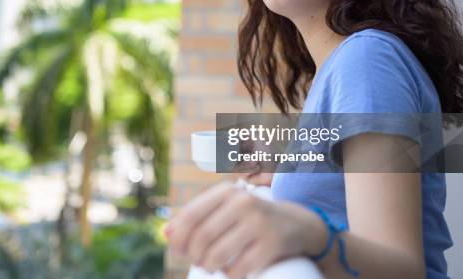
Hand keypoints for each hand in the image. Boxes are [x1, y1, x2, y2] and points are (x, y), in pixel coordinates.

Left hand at [165, 182, 322, 278]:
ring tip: (211, 266)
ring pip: (217, 254)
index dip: (179, 237)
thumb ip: (196, 218)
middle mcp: (242, 203)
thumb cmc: (250, 218)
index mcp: (226, 192)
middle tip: (198, 262)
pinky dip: (230, 275)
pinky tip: (232, 270)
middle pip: (202, 237)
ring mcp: (258, 223)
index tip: (179, 251)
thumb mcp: (225, 210)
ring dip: (209, 266)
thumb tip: (166, 234)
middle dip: (194, 255)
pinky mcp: (271, 244)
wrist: (296, 224)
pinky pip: (239, 268)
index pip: (191, 215)